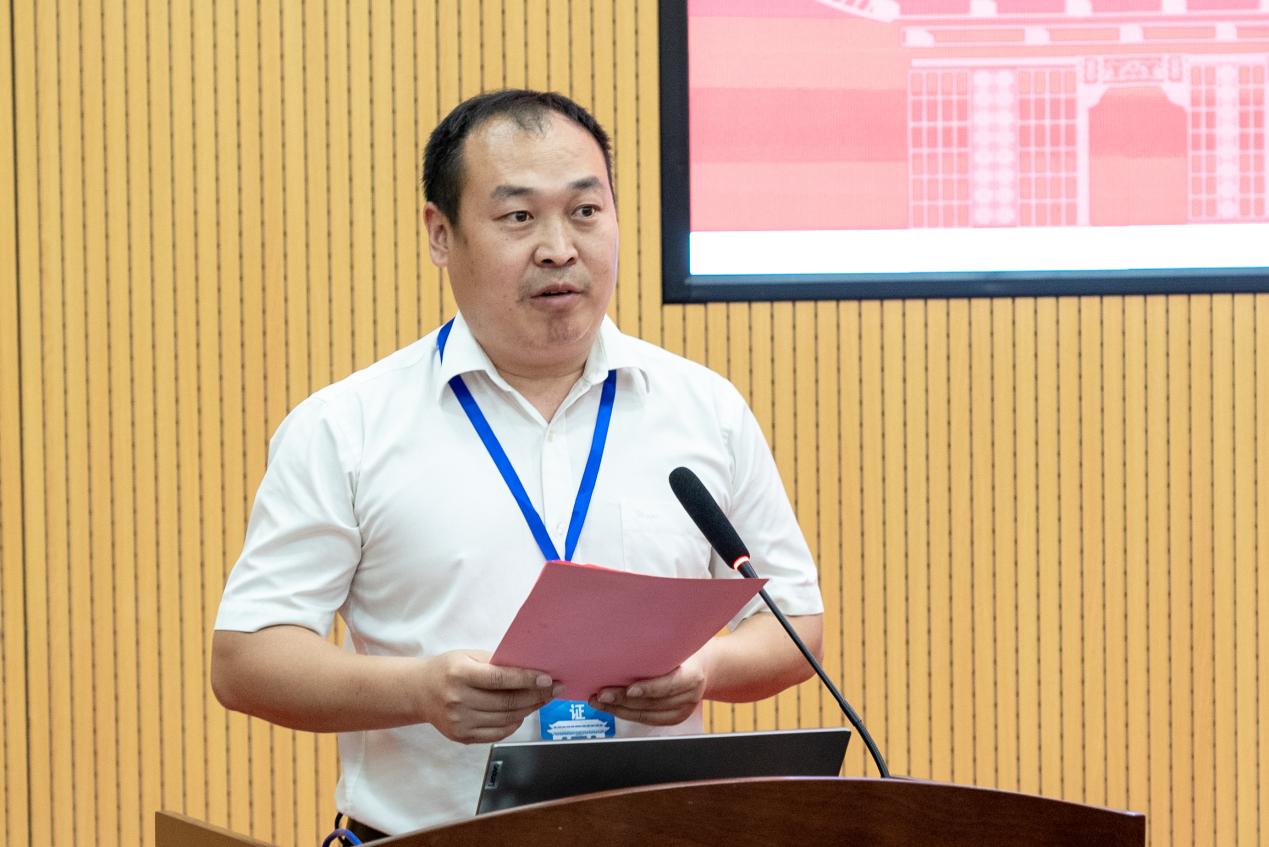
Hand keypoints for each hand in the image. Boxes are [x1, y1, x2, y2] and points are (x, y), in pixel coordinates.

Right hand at [417, 650, 557, 742]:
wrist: (420, 692)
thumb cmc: (449, 669)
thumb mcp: (469, 656)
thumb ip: (497, 663)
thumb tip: (532, 670)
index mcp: (460, 674)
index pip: (499, 679)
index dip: (526, 680)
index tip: (548, 678)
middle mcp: (458, 700)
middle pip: (506, 702)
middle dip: (536, 696)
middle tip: (555, 689)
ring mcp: (460, 722)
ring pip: (506, 719)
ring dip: (530, 709)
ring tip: (543, 699)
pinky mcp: (462, 737)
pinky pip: (497, 733)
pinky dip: (515, 723)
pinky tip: (523, 713)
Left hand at [587, 654, 708, 725]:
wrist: (704, 666)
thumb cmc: (684, 651)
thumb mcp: (678, 644)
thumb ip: (659, 648)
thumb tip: (626, 641)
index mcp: (693, 676)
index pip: (670, 685)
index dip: (649, 689)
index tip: (629, 690)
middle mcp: (690, 696)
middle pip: (653, 702)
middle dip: (623, 699)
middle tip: (601, 693)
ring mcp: (682, 710)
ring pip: (646, 714)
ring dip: (618, 708)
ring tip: (598, 701)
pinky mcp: (674, 719)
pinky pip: (646, 719)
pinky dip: (625, 713)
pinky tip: (609, 707)